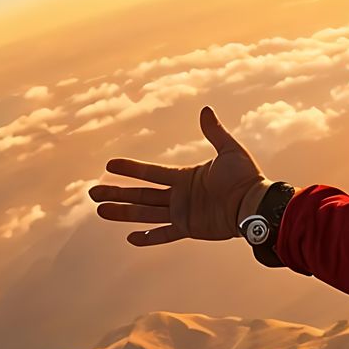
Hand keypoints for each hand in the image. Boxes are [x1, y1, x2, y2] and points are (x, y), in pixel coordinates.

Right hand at [90, 107, 267, 246]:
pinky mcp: (190, 229)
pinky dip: (149, 238)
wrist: (256, 204)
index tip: (109, 165)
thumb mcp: (230, 151)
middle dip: (117, 193)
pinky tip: (130, 237)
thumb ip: (215, 133)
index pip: (151, 173)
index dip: (130, 169)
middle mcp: (180, 196)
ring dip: (123, 212)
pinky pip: (165, 234)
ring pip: (146, 213)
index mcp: (185, 177)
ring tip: (100, 210)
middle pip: (141, 194)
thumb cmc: (246, 177)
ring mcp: (183, 213)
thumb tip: (205, 110)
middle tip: (92, 193)